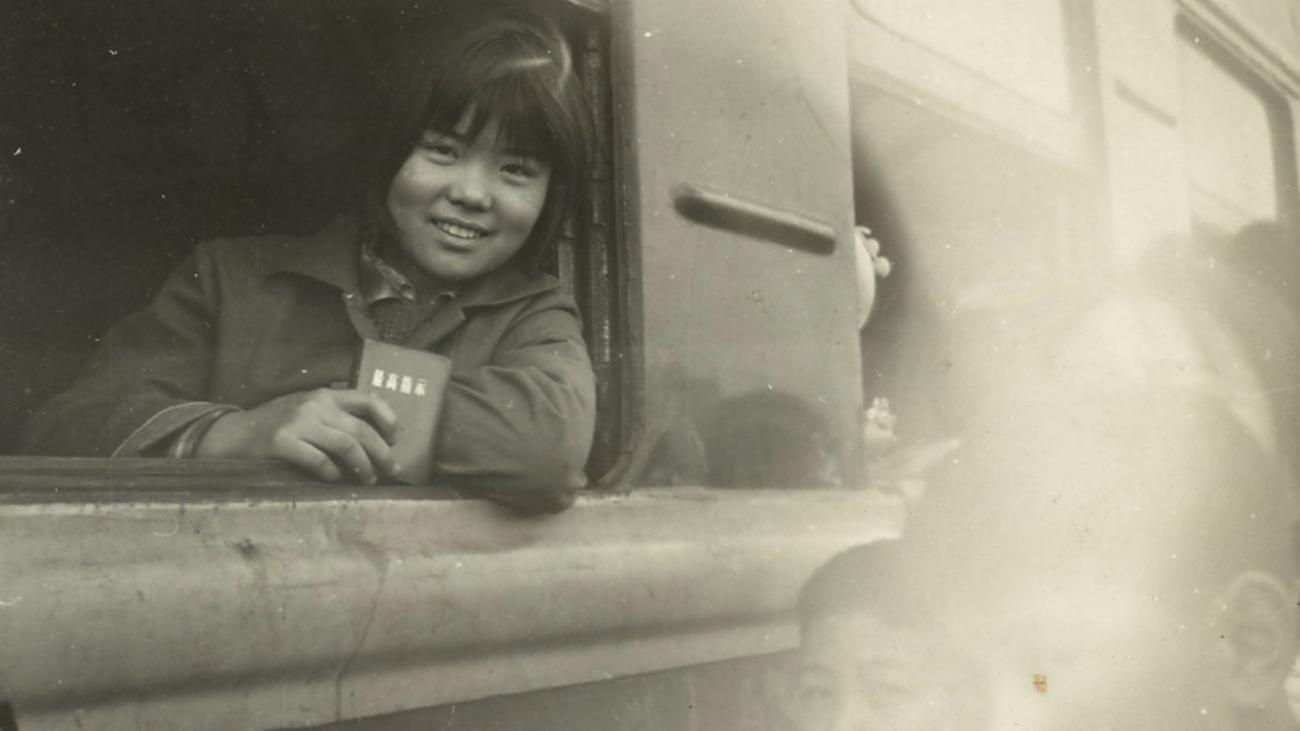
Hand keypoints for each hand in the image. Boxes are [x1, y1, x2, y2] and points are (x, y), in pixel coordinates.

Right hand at [196, 389, 399, 483]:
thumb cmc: (278, 425)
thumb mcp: (308, 410)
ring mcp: (298, 422)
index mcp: (325, 395)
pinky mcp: (282, 442)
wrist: (233, 434)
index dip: (388, 419)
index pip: (368, 399)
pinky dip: (333, 474)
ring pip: (346, 445)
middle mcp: (314, 405)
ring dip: (363, 467)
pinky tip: (337, 481)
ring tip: (368, 480)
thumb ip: (336, 415)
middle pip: (361, 429)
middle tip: (392, 470)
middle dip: (382, 453)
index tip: (396, 438)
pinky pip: (319, 461)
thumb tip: (376, 437)